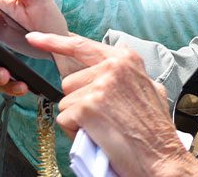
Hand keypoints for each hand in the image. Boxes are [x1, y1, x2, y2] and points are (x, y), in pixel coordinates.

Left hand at [25, 33, 197, 176]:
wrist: (163, 159)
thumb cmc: (155, 130)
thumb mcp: (148, 88)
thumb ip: (126, 73)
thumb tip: (110, 64)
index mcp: (125, 59)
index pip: (81, 45)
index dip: (54, 42)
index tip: (34, 38)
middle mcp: (112, 66)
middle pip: (70, 81)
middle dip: (80, 101)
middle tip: (103, 117)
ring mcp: (99, 85)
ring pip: (66, 101)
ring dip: (78, 118)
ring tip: (103, 128)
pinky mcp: (88, 106)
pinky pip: (64, 118)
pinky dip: (74, 131)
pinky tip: (95, 136)